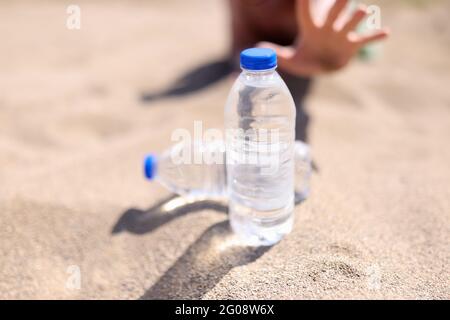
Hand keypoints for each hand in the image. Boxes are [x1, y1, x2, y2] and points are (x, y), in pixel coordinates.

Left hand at [260, 0, 389, 75]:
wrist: (322, 66)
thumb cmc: (306, 59)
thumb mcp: (291, 60)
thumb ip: (276, 55)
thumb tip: (257, 48)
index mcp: (311, 29)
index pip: (305, 12)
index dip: (304, 2)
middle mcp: (328, 28)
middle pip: (334, 12)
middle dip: (338, 2)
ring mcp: (341, 35)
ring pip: (351, 22)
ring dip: (357, 16)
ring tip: (363, 10)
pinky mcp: (352, 45)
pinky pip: (365, 40)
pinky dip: (375, 36)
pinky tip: (386, 32)